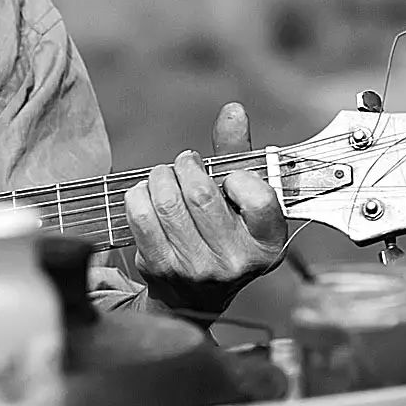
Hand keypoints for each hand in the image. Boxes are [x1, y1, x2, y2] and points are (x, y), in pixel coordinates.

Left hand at [123, 103, 287, 313]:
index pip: (259, 198)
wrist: (195, 294)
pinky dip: (139, 195)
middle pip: (201, 194)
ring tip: (164, 177)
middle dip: (186, 167)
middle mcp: (234, 262)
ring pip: (167, 202)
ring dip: (160, 178)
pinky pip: (141, 216)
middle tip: (184, 164)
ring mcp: (196, 269)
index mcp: (266, 244)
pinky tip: (147, 196)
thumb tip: (233, 111)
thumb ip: (239, 154)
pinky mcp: (160, 268)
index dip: (238, 177)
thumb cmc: (223, 233)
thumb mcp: (241, 199)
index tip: (229, 178)